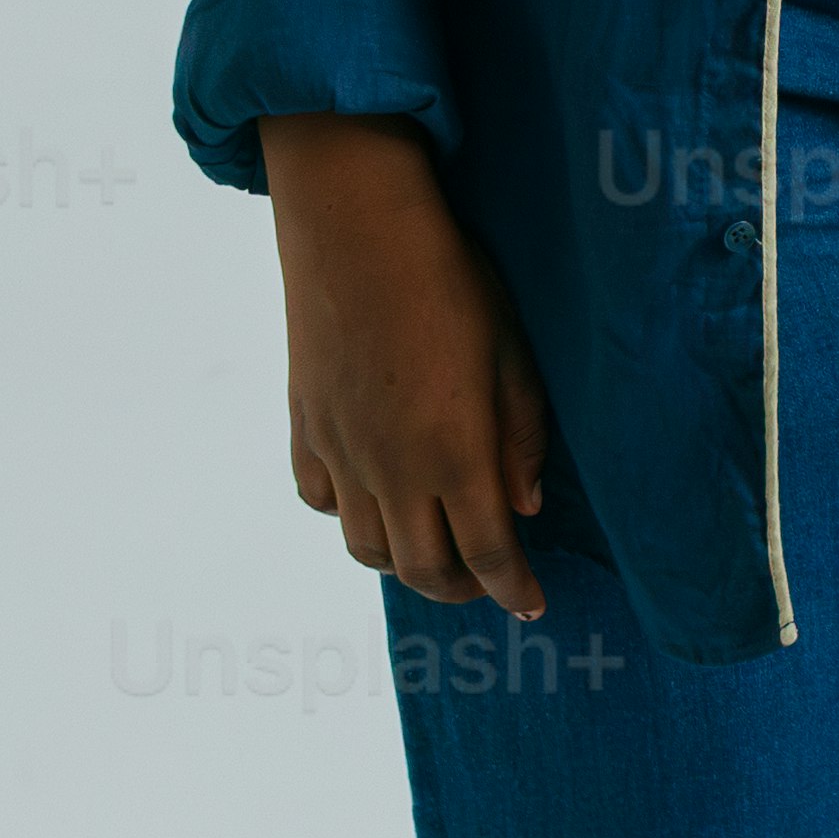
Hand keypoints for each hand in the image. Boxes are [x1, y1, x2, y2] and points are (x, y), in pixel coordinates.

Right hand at [262, 113, 553, 616]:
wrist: (355, 231)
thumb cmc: (450, 281)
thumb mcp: (511, 353)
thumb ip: (520, 437)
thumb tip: (525, 507)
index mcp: (455, 454)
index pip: (488, 554)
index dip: (514, 590)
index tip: (532, 606)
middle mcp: (393, 470)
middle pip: (425, 570)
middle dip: (464, 588)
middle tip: (489, 578)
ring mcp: (342, 454)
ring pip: (368, 551)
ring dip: (408, 563)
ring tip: (436, 545)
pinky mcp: (306, 430)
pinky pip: (323, 503)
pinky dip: (353, 517)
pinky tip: (376, 496)